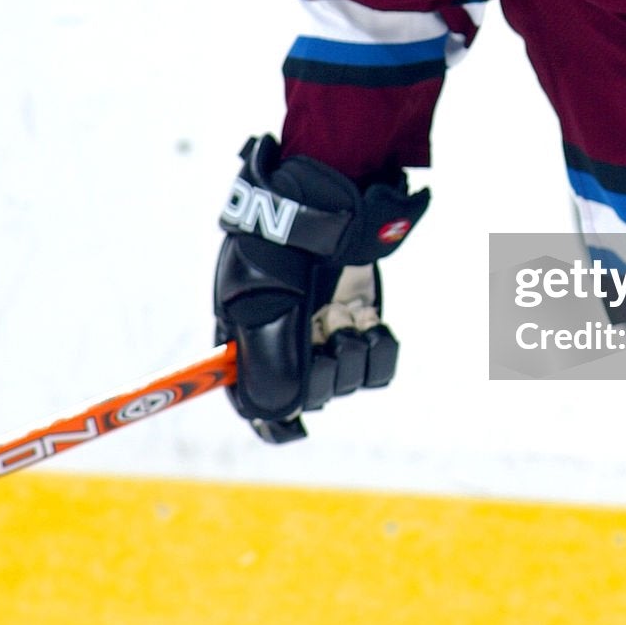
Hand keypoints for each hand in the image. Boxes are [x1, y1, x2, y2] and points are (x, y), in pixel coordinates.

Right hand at [214, 135, 426, 441]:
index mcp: (246, 340)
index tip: (294, 424)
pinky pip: (378, 363)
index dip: (271, 421)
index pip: (254, 401)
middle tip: (325, 335)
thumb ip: (269, 360)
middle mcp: (285, 342)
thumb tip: (285, 413)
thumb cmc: (281, 242)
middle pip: (309, 398)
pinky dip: (379, 348)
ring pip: (347, 382)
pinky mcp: (359, 321)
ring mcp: (324, 332)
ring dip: (353, 357)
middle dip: (323, 374)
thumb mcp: (262, 298)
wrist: (328, 199)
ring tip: (346, 320)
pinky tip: (369, 322)